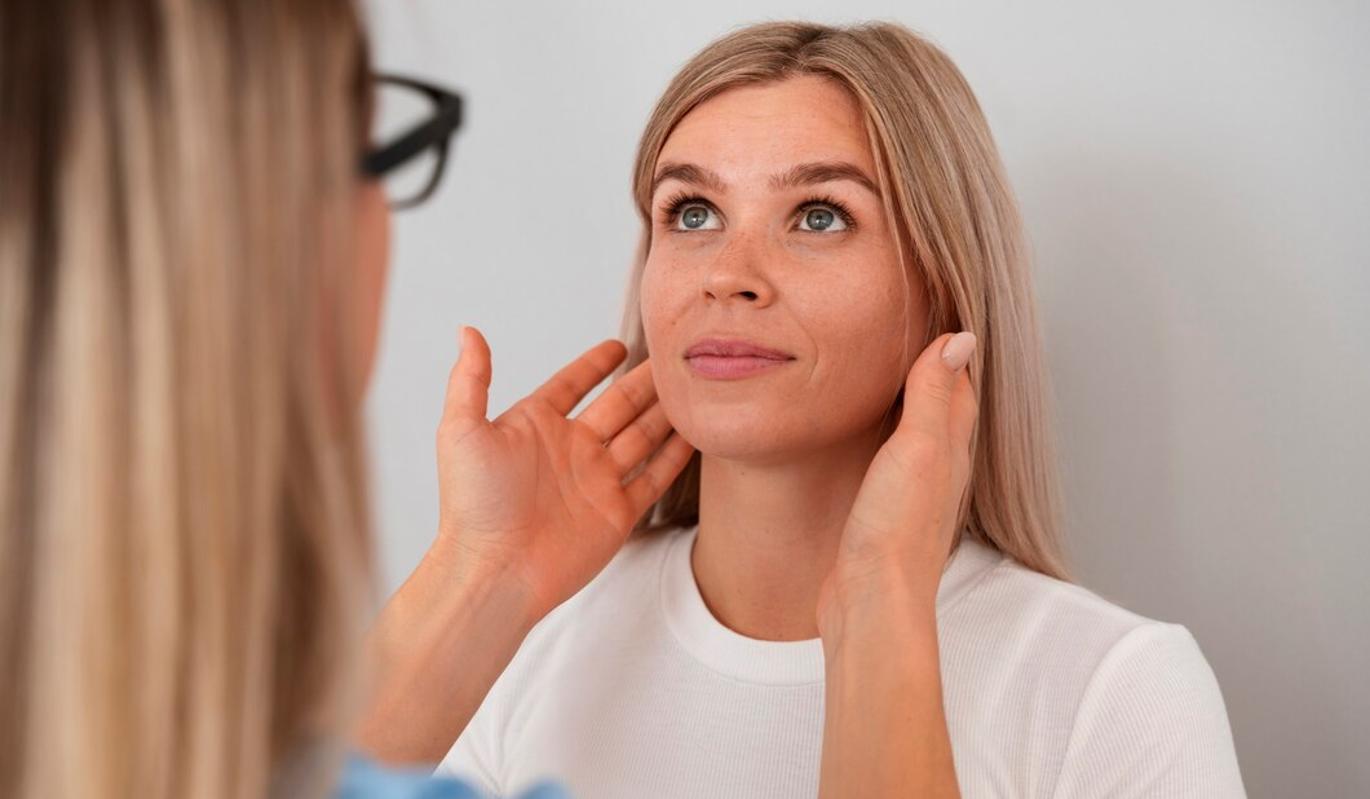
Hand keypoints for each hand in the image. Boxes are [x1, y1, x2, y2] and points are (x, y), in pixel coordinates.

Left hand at [436, 326, 695, 621]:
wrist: (494, 571)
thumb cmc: (472, 505)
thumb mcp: (462, 430)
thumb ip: (470, 379)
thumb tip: (468, 330)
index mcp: (535, 425)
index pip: (572, 384)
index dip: (594, 364)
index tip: (618, 345)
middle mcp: (570, 449)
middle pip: (617, 405)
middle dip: (644, 382)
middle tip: (672, 358)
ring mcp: (596, 480)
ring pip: (641, 435)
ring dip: (666, 412)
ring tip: (693, 388)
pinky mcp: (617, 513)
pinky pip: (653, 477)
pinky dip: (675, 456)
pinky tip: (694, 435)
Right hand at [817, 331, 978, 624]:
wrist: (872, 602)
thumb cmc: (896, 530)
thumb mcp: (918, 449)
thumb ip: (934, 394)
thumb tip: (962, 338)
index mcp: (951, 448)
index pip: (959, 383)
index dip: (951, 345)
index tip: (939, 306)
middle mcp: (940, 469)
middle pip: (946, 406)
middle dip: (935, 367)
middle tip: (917, 327)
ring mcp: (913, 493)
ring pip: (921, 433)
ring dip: (913, 400)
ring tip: (894, 369)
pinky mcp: (885, 513)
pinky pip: (894, 459)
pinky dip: (888, 434)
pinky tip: (871, 435)